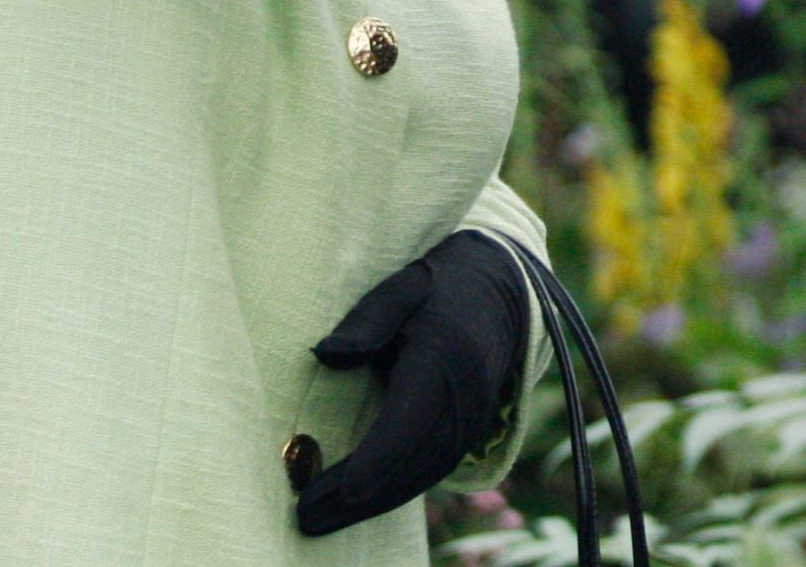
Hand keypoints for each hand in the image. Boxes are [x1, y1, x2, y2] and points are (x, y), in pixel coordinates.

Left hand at [296, 231, 527, 537]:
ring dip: (373, 503)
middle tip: (305, 514)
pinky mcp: (468, 434)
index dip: (376, 460)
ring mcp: (471, 421)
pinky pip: (430, 472)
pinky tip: (357, 501)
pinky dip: (393, 490)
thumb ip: (366, 320)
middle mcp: (464, 399)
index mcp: (444, 358)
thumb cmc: (439, 290)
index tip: (342, 488)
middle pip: (411, 462)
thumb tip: (324, 355)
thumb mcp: (402, 288)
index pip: (410, 421)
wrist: (500, 294)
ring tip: (319, 516)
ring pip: (421, 475)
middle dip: (359, 495)